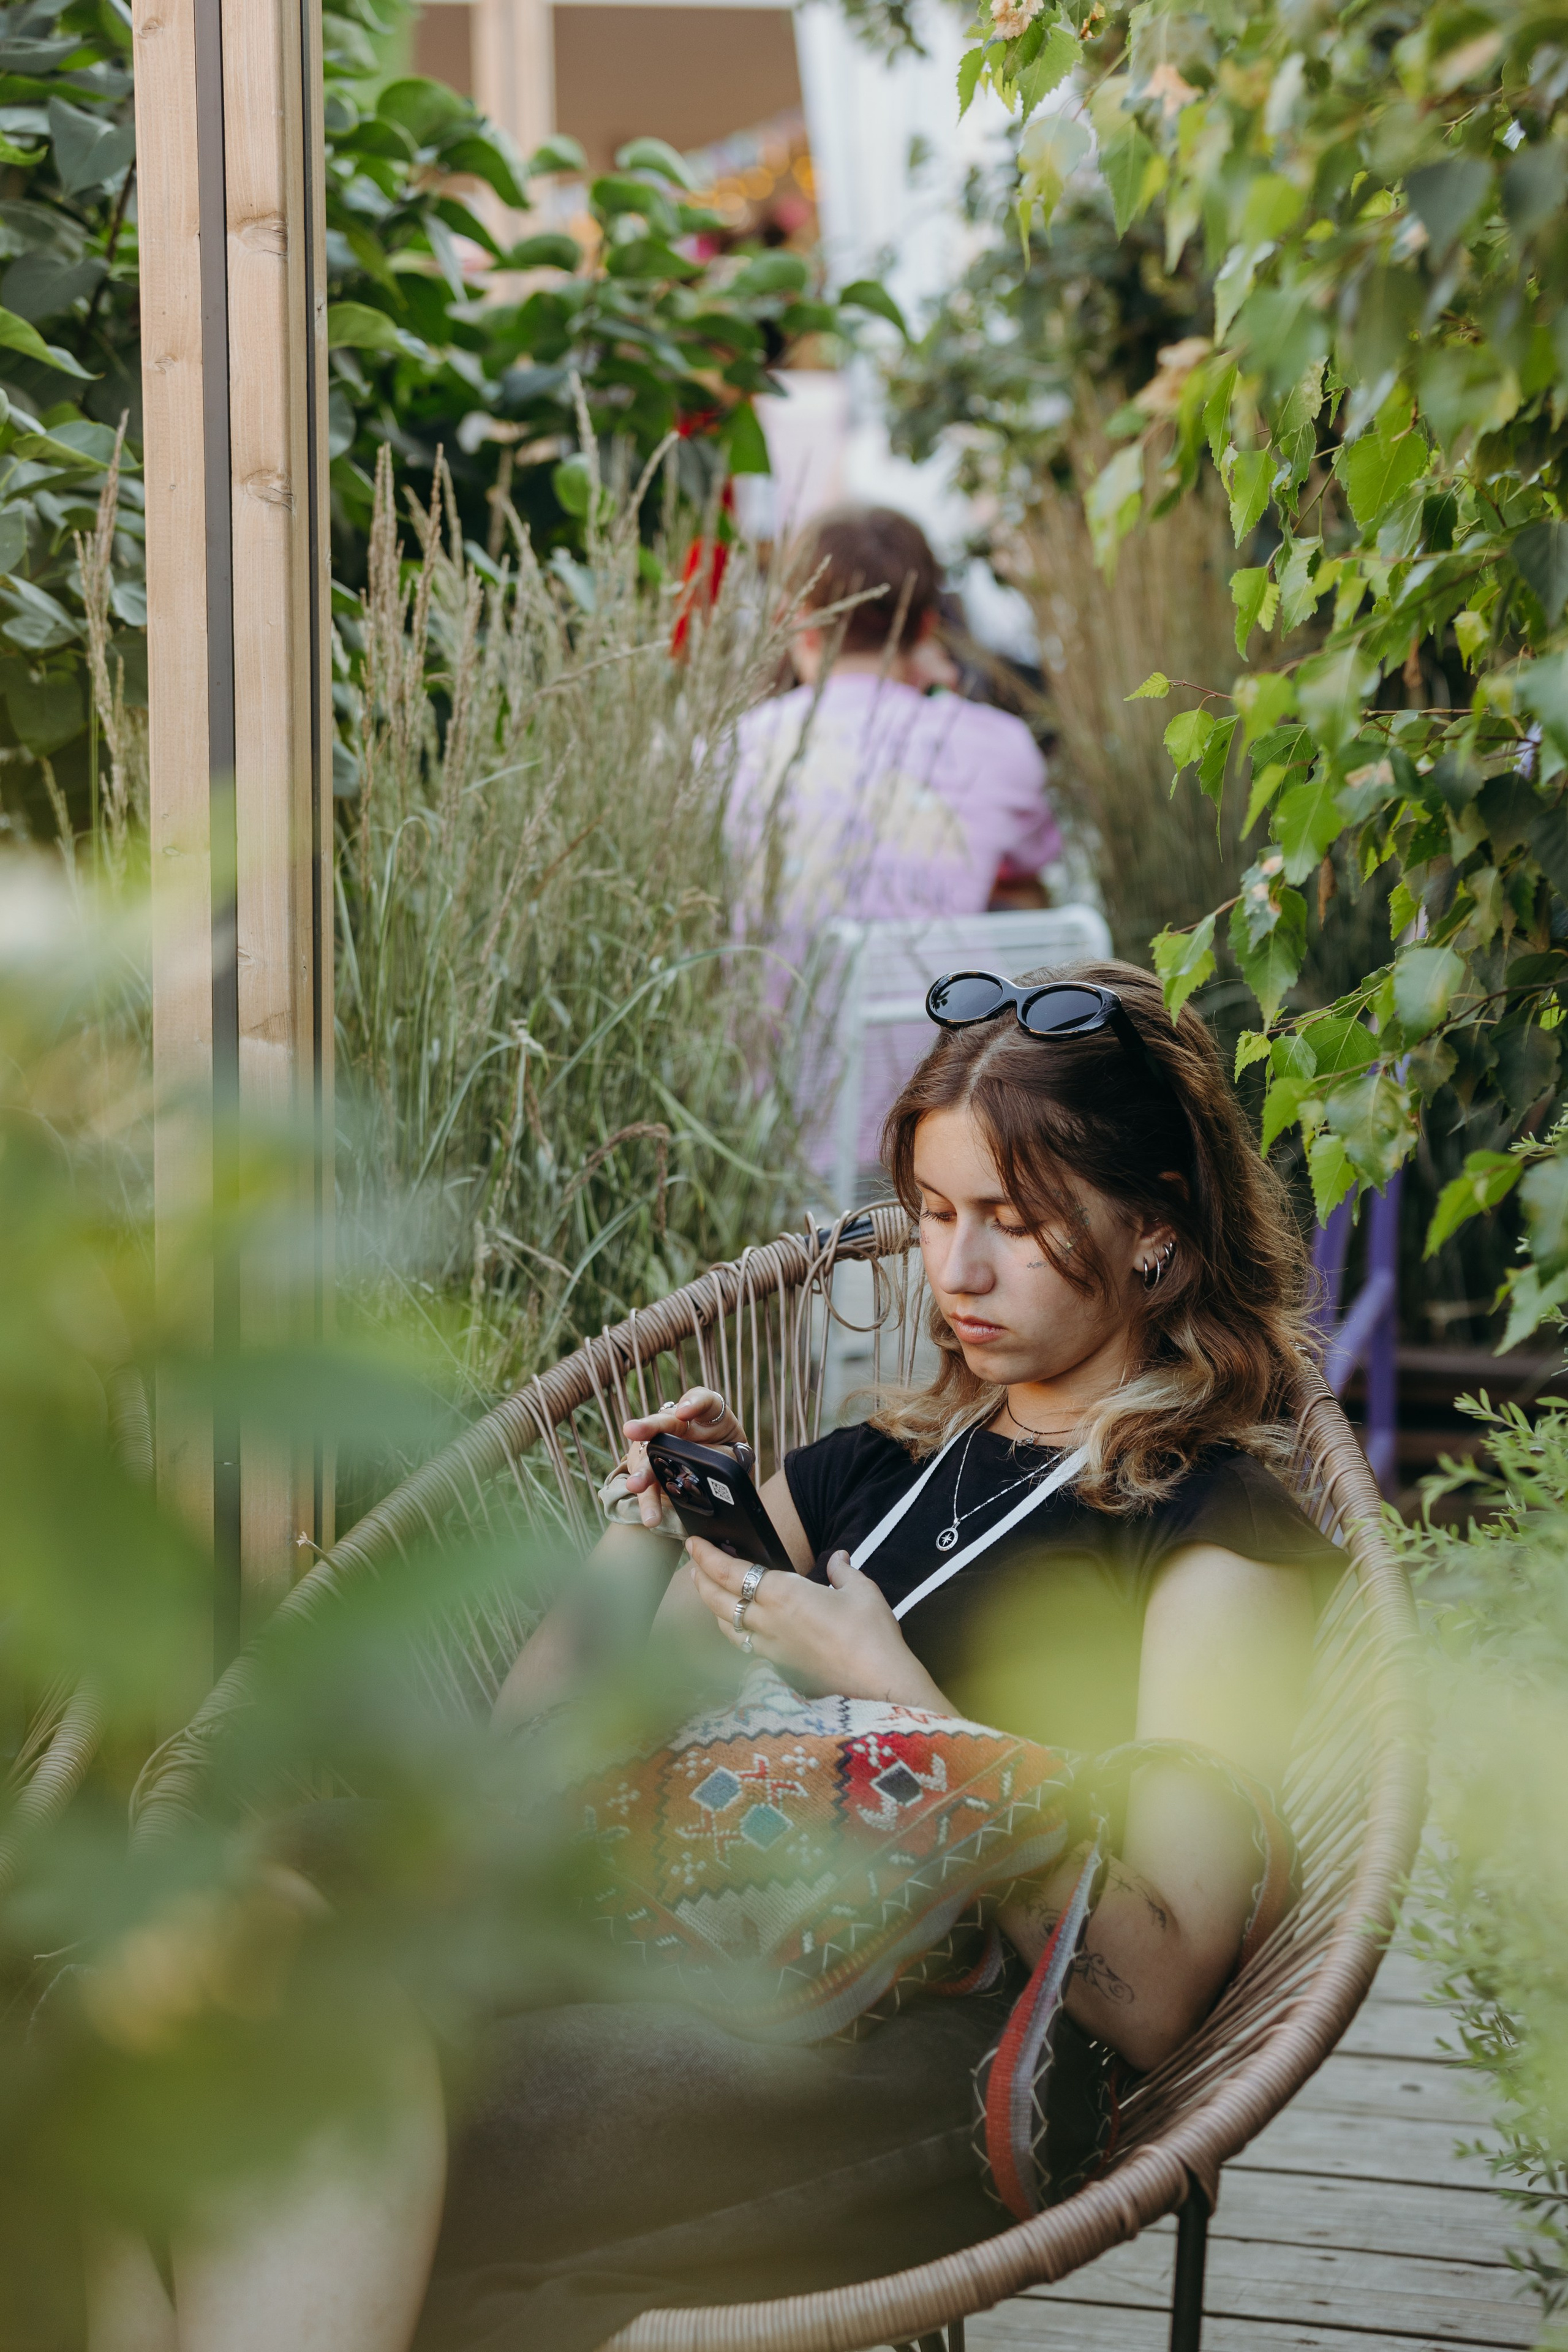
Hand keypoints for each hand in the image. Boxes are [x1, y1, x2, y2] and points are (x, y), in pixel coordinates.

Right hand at [618, 1387, 747, 1532]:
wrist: (716, 1477)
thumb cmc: (725, 1457)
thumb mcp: (735, 1454)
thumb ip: (728, 1459)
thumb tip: (723, 1480)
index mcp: (706, 1416)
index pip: (703, 1400)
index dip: (693, 1403)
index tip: (684, 1412)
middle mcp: (678, 1425)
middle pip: (663, 1422)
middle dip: (648, 1426)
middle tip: (632, 1429)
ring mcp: (660, 1447)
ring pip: (649, 1456)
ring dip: (642, 1472)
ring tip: (636, 1485)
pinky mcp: (652, 1471)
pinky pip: (649, 1486)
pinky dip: (649, 1502)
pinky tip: (650, 1516)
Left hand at [687, 1540, 948, 1709]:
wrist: (878, 1685)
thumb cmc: (871, 1634)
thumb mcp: (861, 1589)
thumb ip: (843, 1570)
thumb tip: (839, 1558)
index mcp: (783, 1594)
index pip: (730, 1573)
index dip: (707, 1557)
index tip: (694, 1543)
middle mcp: (768, 1621)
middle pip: (718, 1600)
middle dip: (701, 1579)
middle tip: (693, 1563)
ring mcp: (771, 1648)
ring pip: (726, 1625)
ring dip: (712, 1606)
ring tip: (708, 1591)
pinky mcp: (779, 1667)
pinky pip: (744, 1645)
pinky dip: (733, 1630)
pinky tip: (738, 1626)